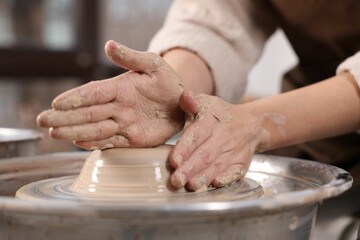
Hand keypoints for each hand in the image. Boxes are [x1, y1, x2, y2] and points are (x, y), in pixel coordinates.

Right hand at [37, 40, 184, 148]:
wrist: (182, 105)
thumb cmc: (169, 82)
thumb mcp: (153, 65)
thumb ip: (131, 57)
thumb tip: (108, 45)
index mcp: (120, 87)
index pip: (94, 92)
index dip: (76, 98)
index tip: (57, 103)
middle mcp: (117, 106)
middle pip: (87, 112)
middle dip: (64, 117)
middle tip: (42, 121)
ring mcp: (123, 123)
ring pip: (94, 128)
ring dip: (73, 131)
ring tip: (53, 133)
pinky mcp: (131, 138)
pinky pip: (110, 141)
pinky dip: (93, 143)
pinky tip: (77, 143)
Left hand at [169, 91, 268, 190]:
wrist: (250, 124)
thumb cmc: (218, 114)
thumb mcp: (205, 102)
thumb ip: (191, 101)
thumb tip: (185, 97)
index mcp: (211, 121)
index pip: (196, 135)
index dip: (185, 148)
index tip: (173, 160)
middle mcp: (223, 138)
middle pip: (205, 155)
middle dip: (190, 169)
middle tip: (175, 180)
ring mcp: (233, 152)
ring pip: (217, 166)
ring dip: (203, 177)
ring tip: (190, 186)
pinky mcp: (241, 164)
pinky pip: (235, 173)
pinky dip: (226, 179)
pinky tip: (215, 184)